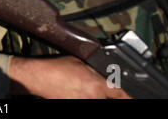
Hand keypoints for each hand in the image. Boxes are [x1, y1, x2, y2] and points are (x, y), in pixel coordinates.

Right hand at [9, 55, 130, 98]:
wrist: (38, 77)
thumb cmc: (55, 68)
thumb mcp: (79, 62)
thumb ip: (95, 71)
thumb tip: (106, 75)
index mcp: (96, 85)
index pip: (120, 95)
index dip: (127, 97)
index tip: (129, 97)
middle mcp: (92, 98)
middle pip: (108, 100)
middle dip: (106, 95)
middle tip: (96, 89)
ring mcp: (82, 103)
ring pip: (96, 101)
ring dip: (94, 97)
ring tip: (82, 89)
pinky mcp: (73, 105)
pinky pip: (83, 101)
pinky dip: (83, 97)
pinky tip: (75, 92)